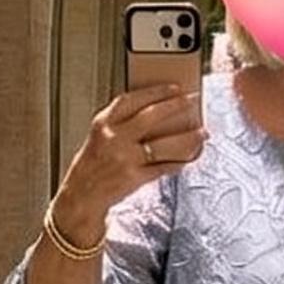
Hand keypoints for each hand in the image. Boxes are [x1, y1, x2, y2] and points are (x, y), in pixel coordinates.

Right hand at [54, 84, 205, 241]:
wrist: (81, 196)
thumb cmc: (93, 165)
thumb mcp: (100, 137)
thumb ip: (121, 123)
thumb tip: (158, 113)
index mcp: (103, 123)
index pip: (132, 99)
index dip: (155, 91)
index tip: (173, 87)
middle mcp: (114, 138)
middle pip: (150, 116)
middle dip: (175, 106)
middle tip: (192, 100)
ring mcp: (125, 158)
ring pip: (163, 144)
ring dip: (187, 138)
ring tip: (202, 132)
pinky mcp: (134, 178)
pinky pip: (163, 167)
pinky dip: (178, 163)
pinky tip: (189, 158)